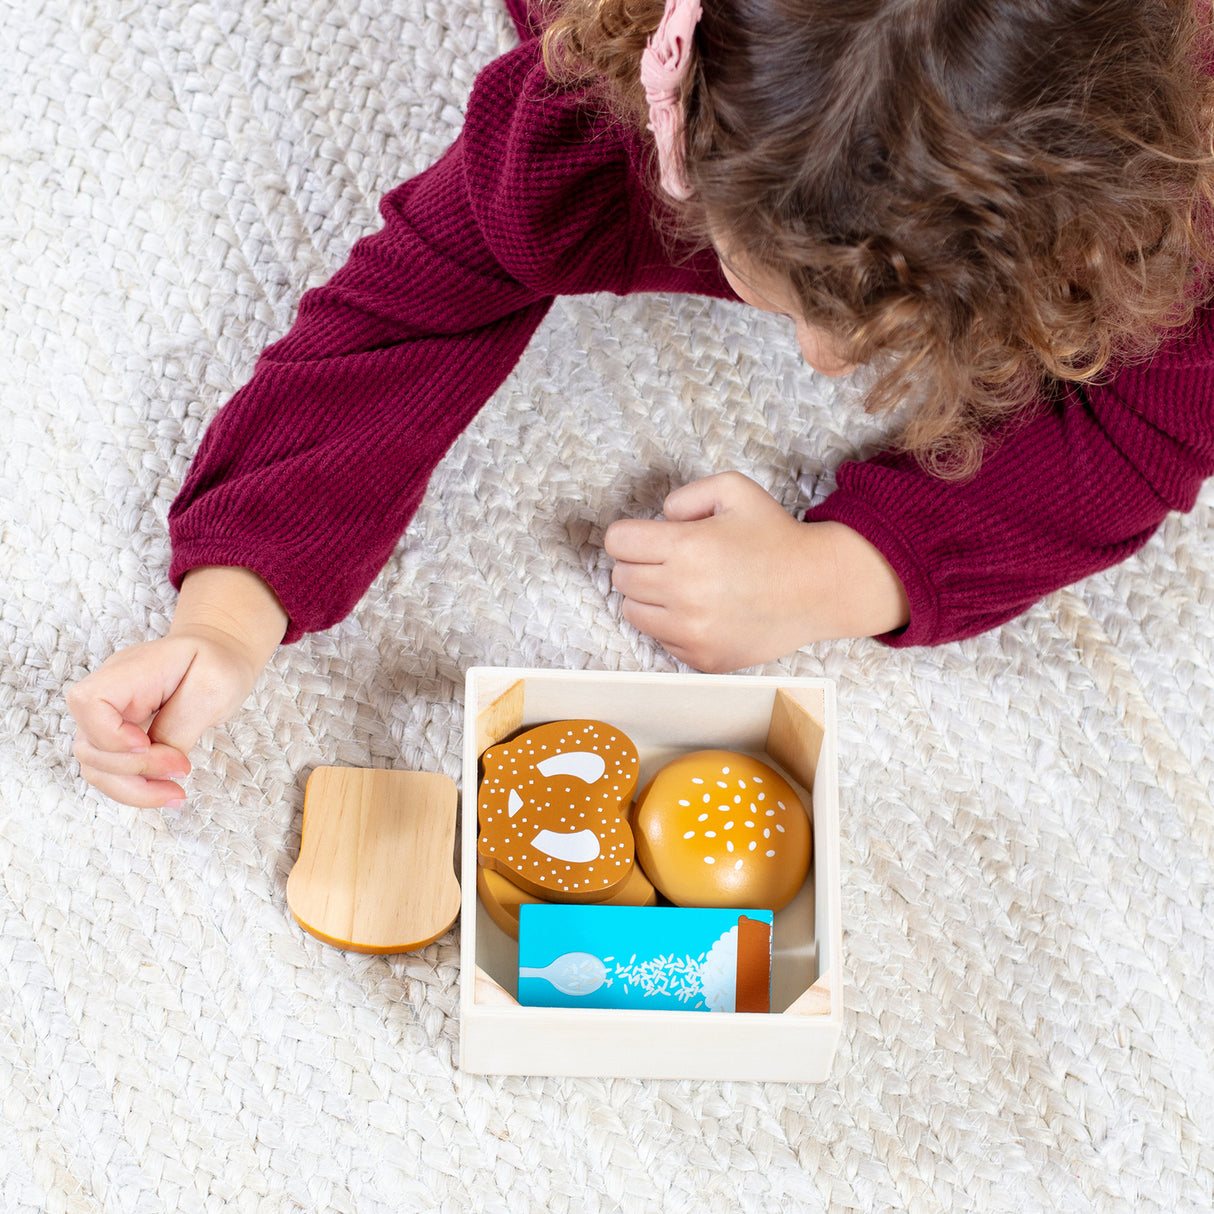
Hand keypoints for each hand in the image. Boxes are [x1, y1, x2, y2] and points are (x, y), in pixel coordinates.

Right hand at [67, 567, 287, 807]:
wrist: (219, 653)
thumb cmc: (219, 664)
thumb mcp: (214, 687)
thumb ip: (181, 724)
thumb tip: (158, 757)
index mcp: (131, 670)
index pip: (88, 702)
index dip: (110, 734)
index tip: (148, 744)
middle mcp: (110, 692)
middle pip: (89, 746)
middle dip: (135, 770)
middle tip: (183, 770)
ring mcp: (110, 715)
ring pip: (96, 767)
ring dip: (133, 789)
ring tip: (176, 793)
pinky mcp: (118, 736)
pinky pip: (111, 771)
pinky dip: (135, 787)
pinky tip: (166, 789)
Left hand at [604, 472, 908, 671]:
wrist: (819, 587)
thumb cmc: (775, 537)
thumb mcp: (734, 489)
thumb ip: (685, 496)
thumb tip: (659, 520)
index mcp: (686, 547)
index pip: (617, 542)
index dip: (630, 536)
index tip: (647, 539)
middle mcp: (684, 593)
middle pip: (620, 578)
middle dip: (639, 564)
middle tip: (672, 561)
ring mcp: (692, 632)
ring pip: (633, 613)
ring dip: (650, 598)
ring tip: (685, 587)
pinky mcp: (702, 659)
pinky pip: (661, 640)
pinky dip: (673, 626)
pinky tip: (705, 611)